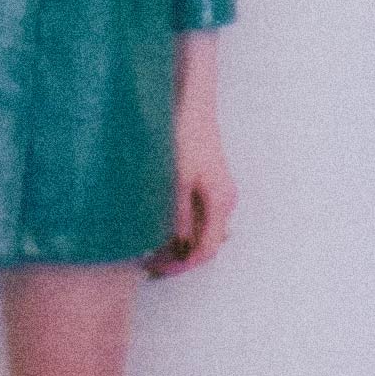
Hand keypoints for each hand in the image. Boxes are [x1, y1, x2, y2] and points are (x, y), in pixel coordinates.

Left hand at [151, 35, 236, 274]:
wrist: (192, 106)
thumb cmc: (185, 137)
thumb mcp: (175, 179)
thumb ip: (175, 214)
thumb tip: (172, 245)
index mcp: (220, 201)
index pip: (207, 249)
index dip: (183, 264)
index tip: (160, 270)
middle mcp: (223, 201)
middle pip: (205, 243)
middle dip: (179, 256)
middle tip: (151, 263)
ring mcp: (217, 193)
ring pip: (201, 231)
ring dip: (179, 242)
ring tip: (151, 246)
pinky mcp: (208, 185)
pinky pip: (197, 216)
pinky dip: (181, 226)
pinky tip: (158, 225)